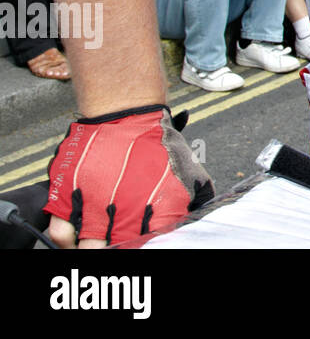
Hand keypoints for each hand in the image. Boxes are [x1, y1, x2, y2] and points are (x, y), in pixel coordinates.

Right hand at [45, 106, 213, 246]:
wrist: (128, 113)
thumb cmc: (158, 143)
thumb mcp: (190, 170)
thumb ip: (196, 199)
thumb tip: (196, 219)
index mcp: (157, 209)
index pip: (149, 244)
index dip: (144, 245)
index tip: (140, 242)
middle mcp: (125, 211)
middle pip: (117, 248)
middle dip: (117, 246)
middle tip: (117, 241)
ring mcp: (94, 204)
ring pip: (88, 246)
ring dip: (91, 246)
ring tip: (97, 243)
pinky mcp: (68, 194)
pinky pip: (61, 231)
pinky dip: (66, 239)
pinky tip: (75, 235)